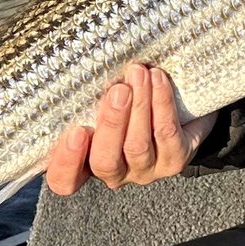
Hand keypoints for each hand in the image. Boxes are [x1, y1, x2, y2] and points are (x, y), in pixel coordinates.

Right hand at [45, 62, 217, 193]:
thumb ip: (89, 96)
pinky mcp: (174, 161)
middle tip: (118, 90)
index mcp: (85, 162)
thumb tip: (82, 66)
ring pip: (137, 146)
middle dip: (111, 123)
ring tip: (139, 74)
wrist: (180, 111)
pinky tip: (158, 79)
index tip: (76, 131)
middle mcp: (114, 173)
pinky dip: (162, 104)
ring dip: (139, 106)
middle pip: (105, 161)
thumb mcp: (100, 100)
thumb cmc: (126, 101)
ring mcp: (144, 171)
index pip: (64, 179)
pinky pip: (166, 134)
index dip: (66, 161)